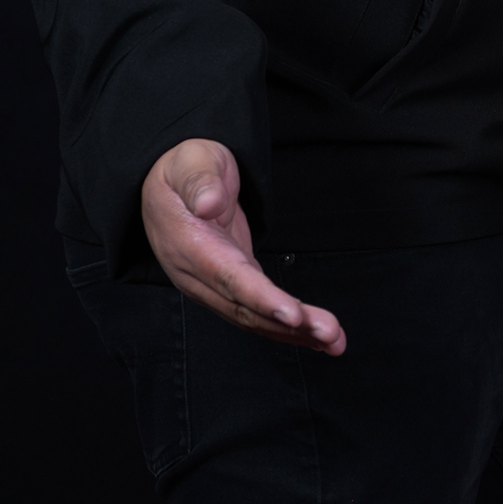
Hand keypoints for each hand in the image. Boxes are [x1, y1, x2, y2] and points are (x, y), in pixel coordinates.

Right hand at [141, 139, 345, 353]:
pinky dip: (287, 326)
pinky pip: (258, 310)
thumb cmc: (184, 167)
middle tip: (330, 332)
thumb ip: (199, 181)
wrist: (169, 182)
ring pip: (254, 316)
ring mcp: (212, 283)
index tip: (292, 314)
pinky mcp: (230, 282)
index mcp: (188, 245)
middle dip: (290, 324)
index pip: (228, 277)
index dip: (261, 298)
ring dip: (295, 333)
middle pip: (246, 306)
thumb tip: (209, 202)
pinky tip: (315, 335)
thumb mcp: (190, 162)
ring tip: (334, 341)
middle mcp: (197, 274)